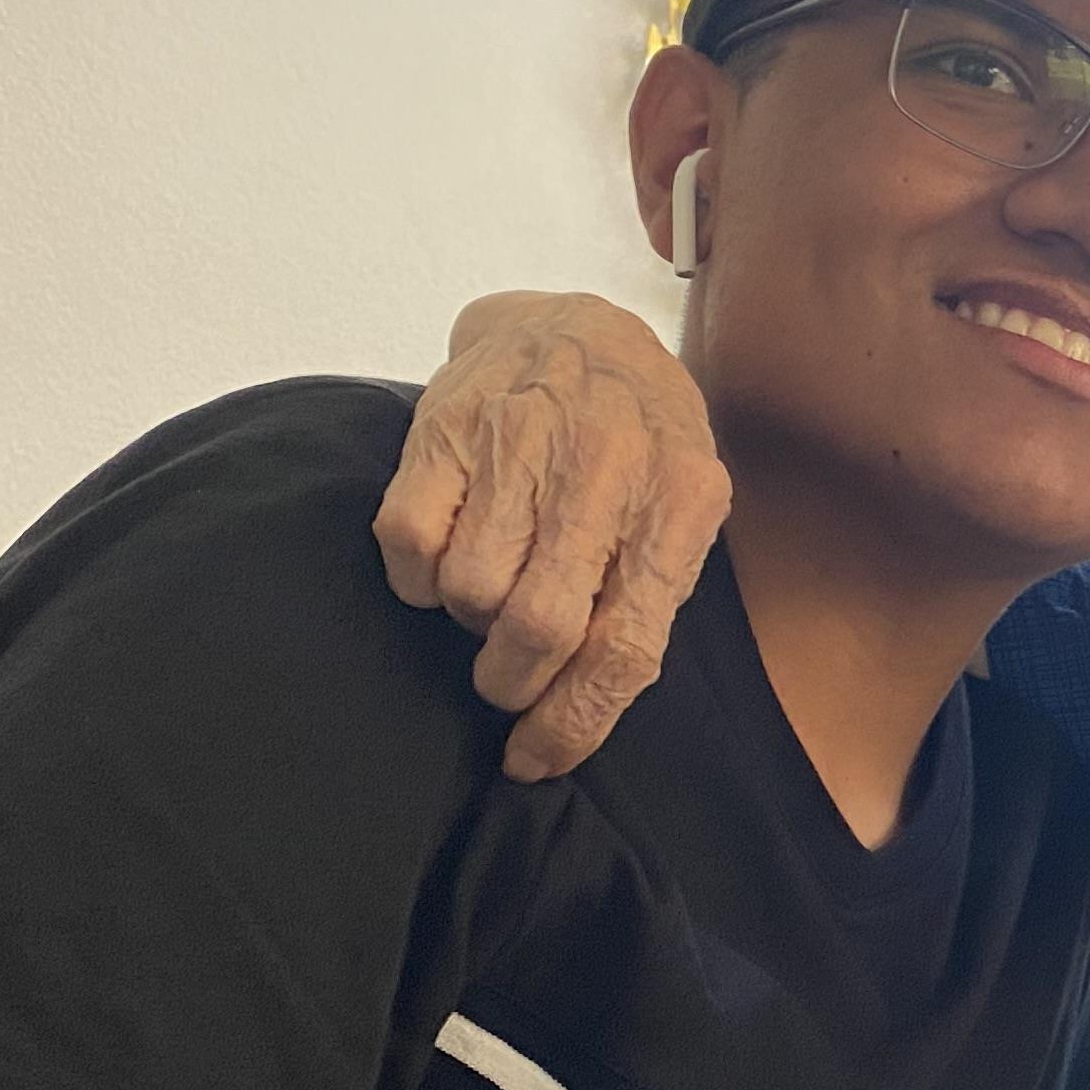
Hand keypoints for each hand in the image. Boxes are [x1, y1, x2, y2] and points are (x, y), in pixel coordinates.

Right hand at [374, 293, 730, 777]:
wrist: (583, 329)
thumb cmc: (640, 446)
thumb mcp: (681, 511)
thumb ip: (650, 597)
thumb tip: (586, 708)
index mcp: (681, 500)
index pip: (625, 647)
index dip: (572, 723)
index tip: (533, 760)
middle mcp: (605, 466)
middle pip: (538, 626)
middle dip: (512, 679)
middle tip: (505, 676)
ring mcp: (521, 440)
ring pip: (469, 589)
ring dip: (467, 620)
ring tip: (487, 592)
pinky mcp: (446, 424)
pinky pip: (408, 542)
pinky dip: (416, 577)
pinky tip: (443, 558)